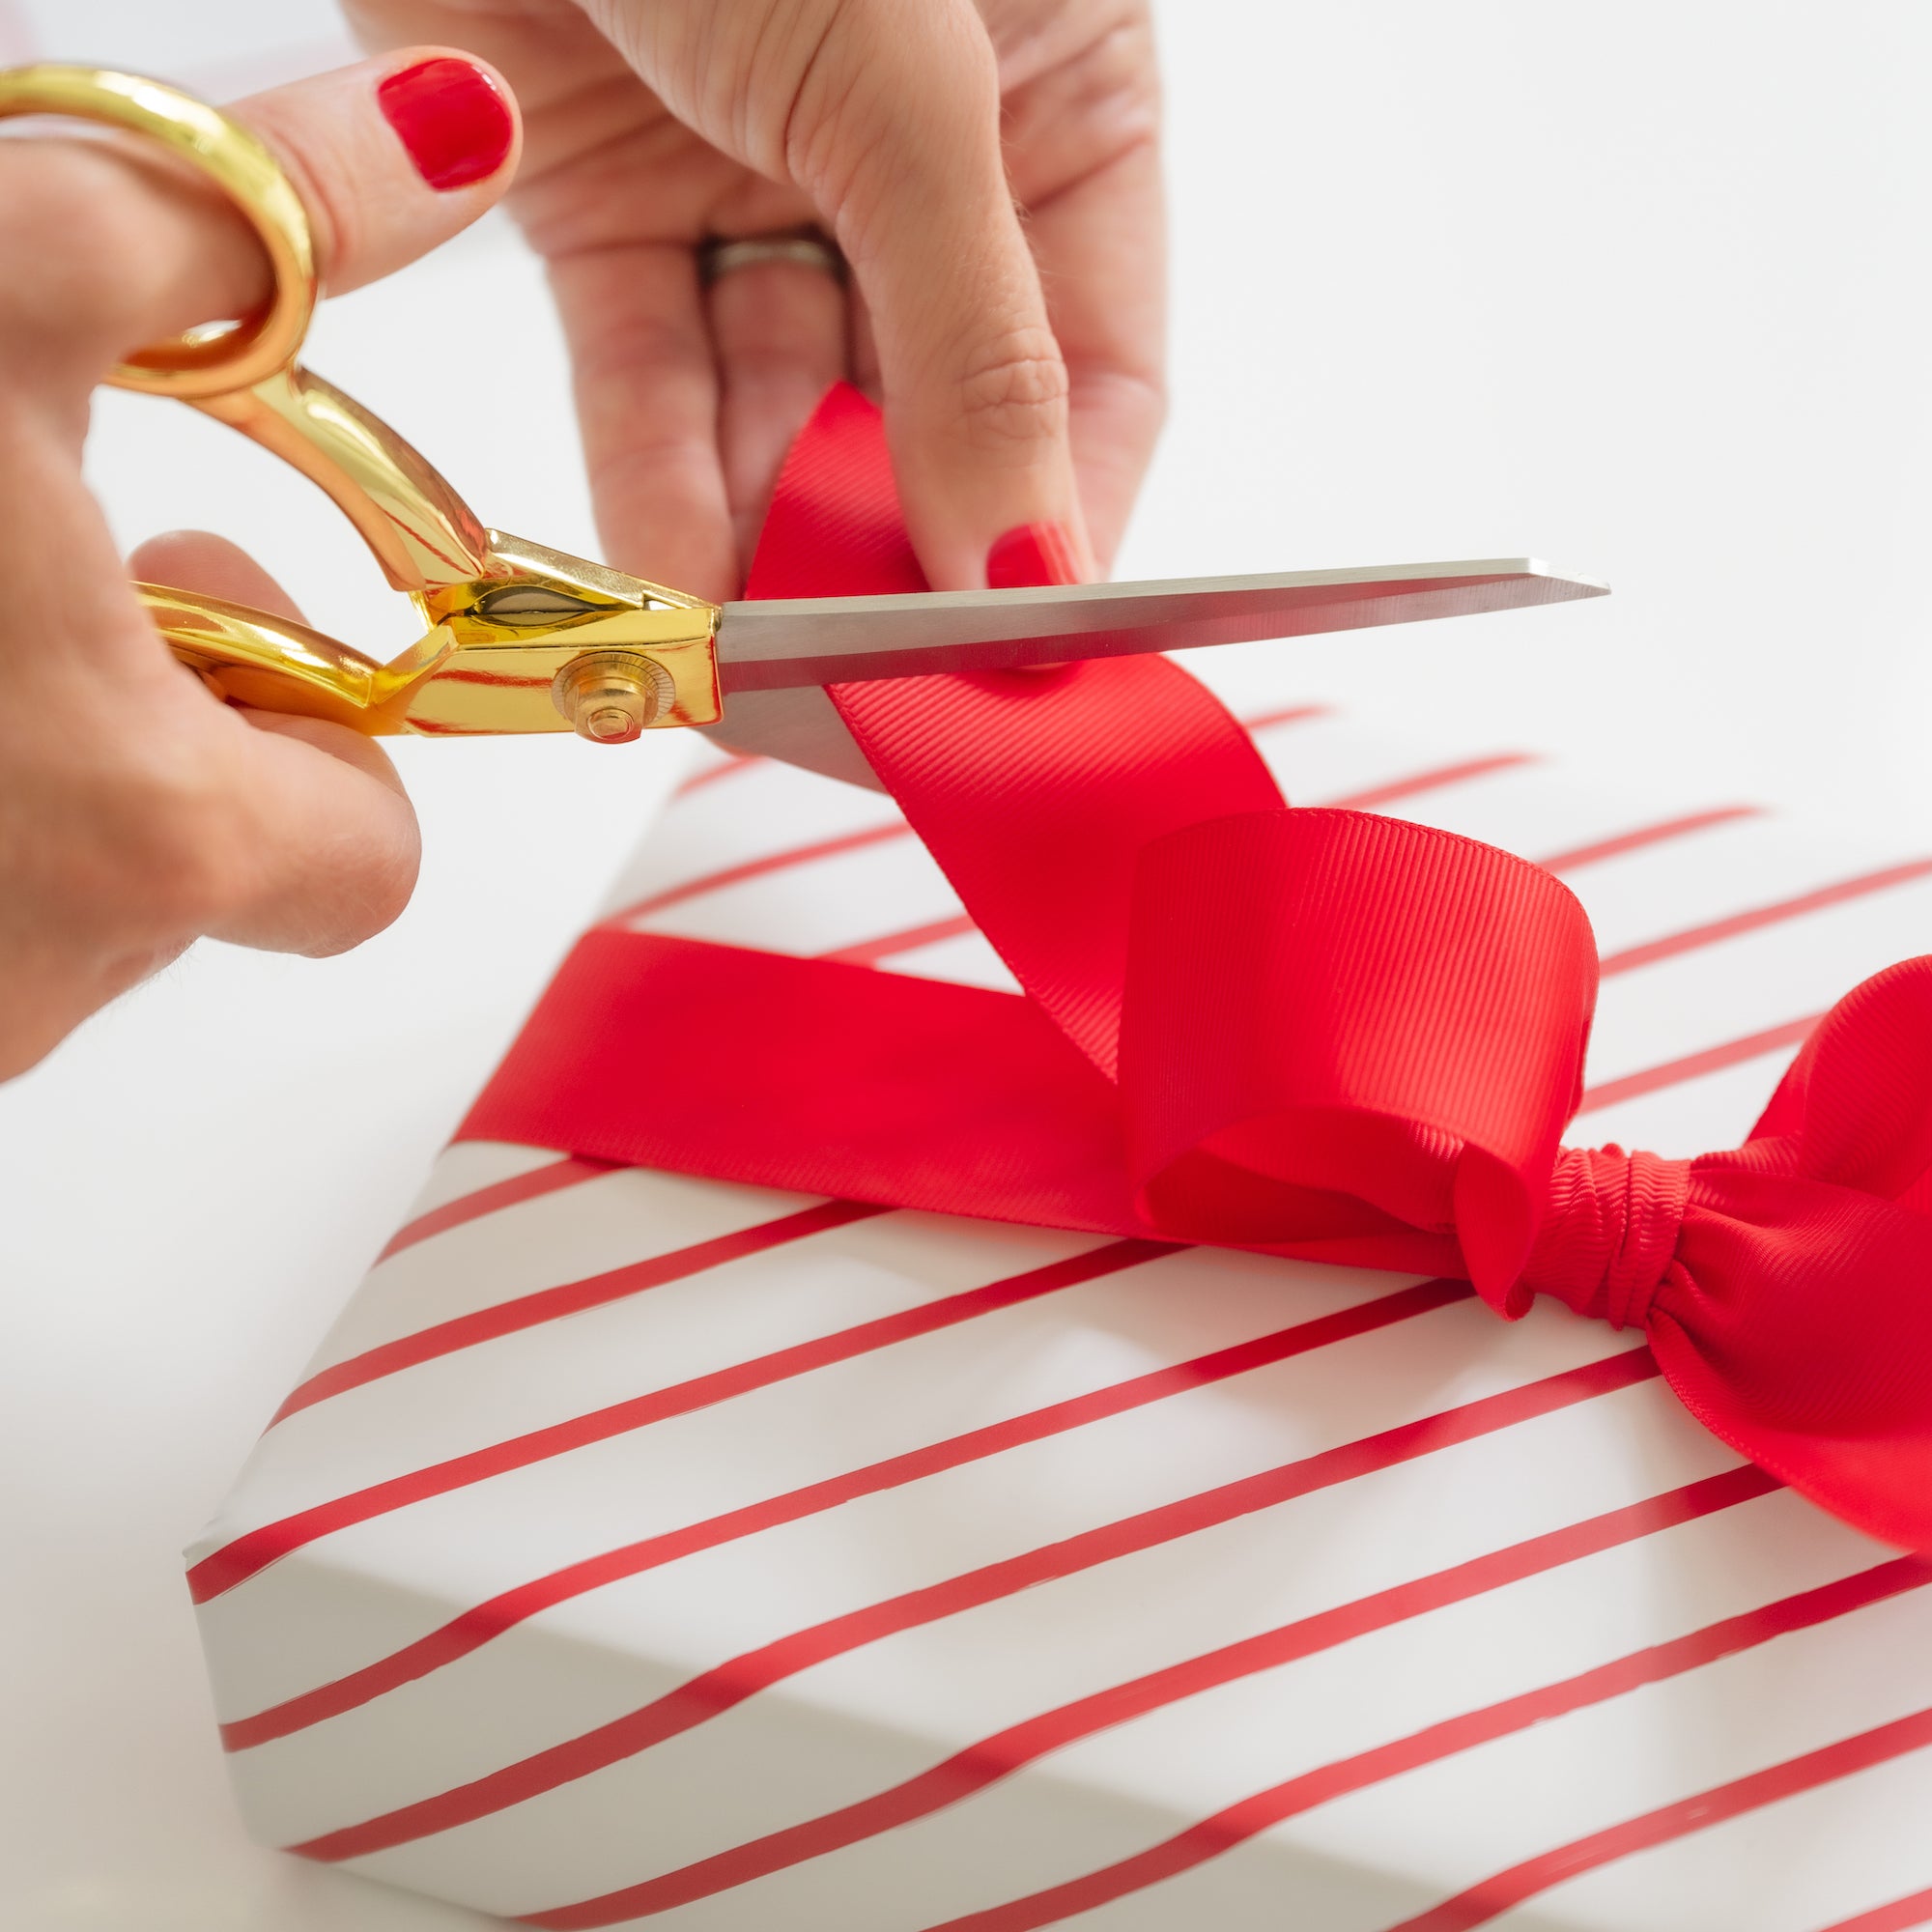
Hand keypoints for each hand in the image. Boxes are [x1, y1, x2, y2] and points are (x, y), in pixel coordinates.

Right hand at [0, 52, 518, 1078]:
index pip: (366, 869)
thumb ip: (246, 226)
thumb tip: (457, 137)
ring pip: (31, 895)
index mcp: (145, 847)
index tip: (225, 610)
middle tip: (38, 566)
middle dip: (150, 723)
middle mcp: (21, 986)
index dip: (332, 747)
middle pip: (195, 876)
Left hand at [344, 0, 1164, 599]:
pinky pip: (645, 377)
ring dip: (768, 545)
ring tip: (761, 670)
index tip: (1023, 671)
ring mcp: (758, 181)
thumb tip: (1034, 571)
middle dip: (896, 559)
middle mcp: (920, 165)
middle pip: (929, 422)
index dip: (1059, 531)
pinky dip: (654, 485)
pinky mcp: (602, 196)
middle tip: (875, 700)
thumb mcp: (912, 86)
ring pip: (777, 416)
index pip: (1093, 380)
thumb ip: (977, 344)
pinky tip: (677, 591)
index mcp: (1062, 108)